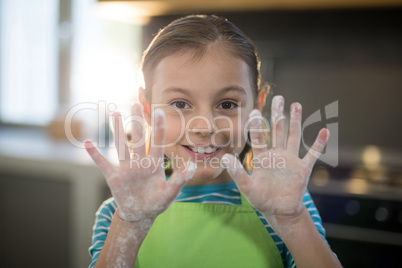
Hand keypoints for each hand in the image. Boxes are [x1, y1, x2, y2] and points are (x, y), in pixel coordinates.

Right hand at [85, 103, 195, 221]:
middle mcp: (140, 162)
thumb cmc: (157, 203)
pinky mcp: (114, 178)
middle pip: (138, 139)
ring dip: (117, 131)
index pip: (157, 143)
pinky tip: (87, 143)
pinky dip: (95, 155)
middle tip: (136, 104)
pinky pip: (103, 164)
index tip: (160, 111)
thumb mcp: (170, 193)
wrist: (140, 215)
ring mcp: (126, 169)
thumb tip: (192, 166)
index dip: (158, 128)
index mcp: (154, 165)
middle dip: (137, 122)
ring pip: (121, 146)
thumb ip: (180, 180)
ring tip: (115, 113)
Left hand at [223, 95, 328, 218]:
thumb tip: (225, 158)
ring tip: (295, 104)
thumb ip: (237, 172)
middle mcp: (276, 154)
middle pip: (277, 130)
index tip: (255, 112)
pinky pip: (312, 154)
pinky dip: (319, 144)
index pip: (258, 138)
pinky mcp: (303, 169)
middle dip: (277, 114)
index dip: (257, 126)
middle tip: (278, 97)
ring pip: (293, 136)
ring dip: (295, 121)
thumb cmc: (261, 199)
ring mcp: (290, 160)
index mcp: (261, 158)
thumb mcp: (247, 187)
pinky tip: (325, 131)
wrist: (279, 211)